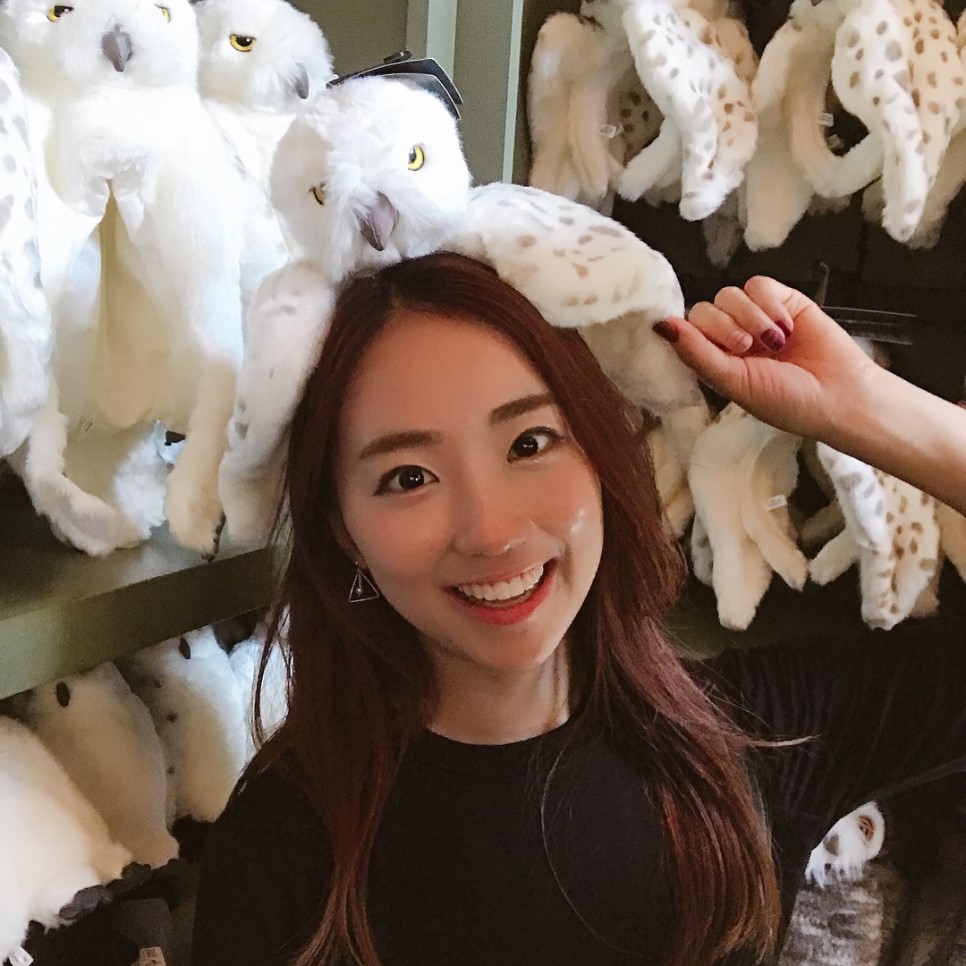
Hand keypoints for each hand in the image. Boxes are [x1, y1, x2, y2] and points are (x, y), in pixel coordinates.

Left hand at [654, 276, 879, 441]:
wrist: (839, 395)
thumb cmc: (786, 401)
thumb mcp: (734, 382)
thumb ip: (696, 352)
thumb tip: (660, 325)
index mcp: (715, 360)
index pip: (685, 330)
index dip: (696, 334)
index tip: (720, 350)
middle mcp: (731, 336)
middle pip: (704, 308)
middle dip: (724, 328)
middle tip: (748, 348)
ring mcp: (755, 317)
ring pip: (729, 294)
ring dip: (750, 318)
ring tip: (774, 342)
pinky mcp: (783, 299)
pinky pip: (758, 284)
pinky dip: (770, 304)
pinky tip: (786, 327)